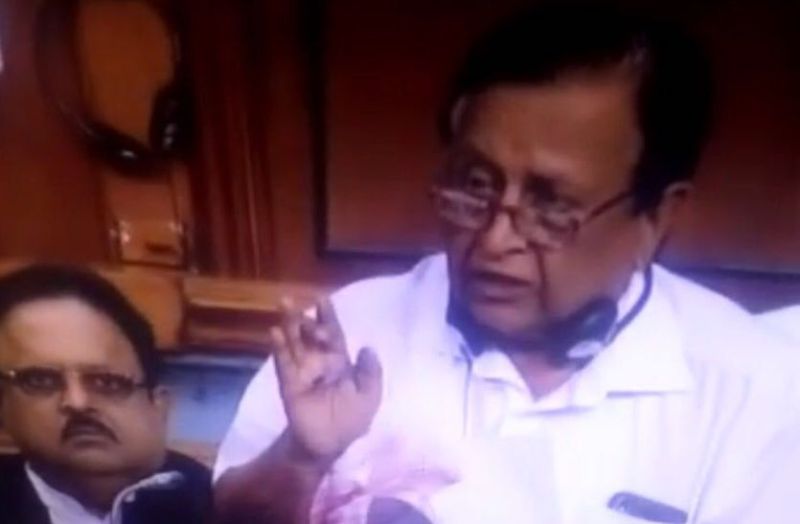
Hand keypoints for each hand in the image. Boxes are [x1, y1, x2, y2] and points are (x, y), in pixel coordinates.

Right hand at [270, 297, 382, 465]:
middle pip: (310, 334)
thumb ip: (371, 373)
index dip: (328, 317)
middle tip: (296, 300)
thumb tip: (368, 347)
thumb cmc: (350, 421)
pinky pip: (284, 364)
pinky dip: (280, 348)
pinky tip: (274, 332)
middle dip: (304, 318)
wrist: (328, 446)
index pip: (334, 335)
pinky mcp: (290, 385)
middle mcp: (319, 363)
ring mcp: (303, 372)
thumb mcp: (369, 397)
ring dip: (289, 324)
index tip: (322, 298)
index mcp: (340, 363)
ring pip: (295, 343)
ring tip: (284, 304)